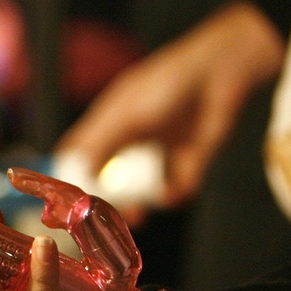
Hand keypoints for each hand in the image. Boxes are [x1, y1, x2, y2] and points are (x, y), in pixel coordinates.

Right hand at [55, 1, 284, 208]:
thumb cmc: (166, 85)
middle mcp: (130, 142)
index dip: (74, 178)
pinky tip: (171, 193)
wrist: (220, 74)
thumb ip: (98, 145)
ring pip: (141, 190)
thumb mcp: (125, 115)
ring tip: (138, 215)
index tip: (71, 200)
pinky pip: (175, 188)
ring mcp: (158, 153)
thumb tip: (76, 174)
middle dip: (107, 200)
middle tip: (106, 215)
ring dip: (138, 204)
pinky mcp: (186, 162)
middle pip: (110, 180)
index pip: (81, 157)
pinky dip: (172, 195)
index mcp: (109, 126)